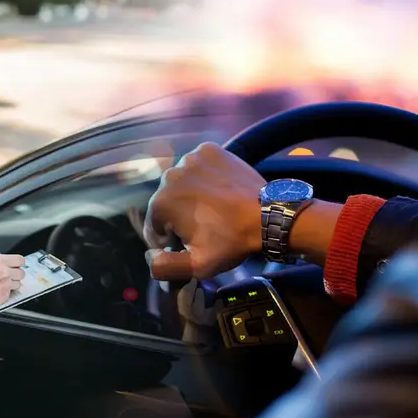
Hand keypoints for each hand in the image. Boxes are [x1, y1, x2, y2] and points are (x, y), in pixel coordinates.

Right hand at [0, 253, 26, 311]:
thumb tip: (6, 262)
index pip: (20, 260)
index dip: (18, 263)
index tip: (16, 266)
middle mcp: (4, 271)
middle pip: (21, 272)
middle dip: (16, 274)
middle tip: (9, 276)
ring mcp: (6, 284)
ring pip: (18, 283)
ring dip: (12, 284)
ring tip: (1, 285)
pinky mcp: (5, 295)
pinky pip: (11, 293)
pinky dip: (6, 292)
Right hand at [144, 142, 264, 279]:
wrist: (268, 214)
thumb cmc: (231, 240)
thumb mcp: (197, 266)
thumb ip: (164, 267)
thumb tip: (149, 255)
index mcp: (161, 203)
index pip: (154, 226)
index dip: (170, 239)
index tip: (191, 242)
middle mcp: (169, 175)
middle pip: (167, 201)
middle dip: (179, 215)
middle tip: (205, 226)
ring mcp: (190, 158)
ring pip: (181, 182)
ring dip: (190, 194)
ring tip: (213, 207)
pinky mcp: (208, 149)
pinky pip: (198, 165)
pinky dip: (204, 175)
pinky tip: (219, 189)